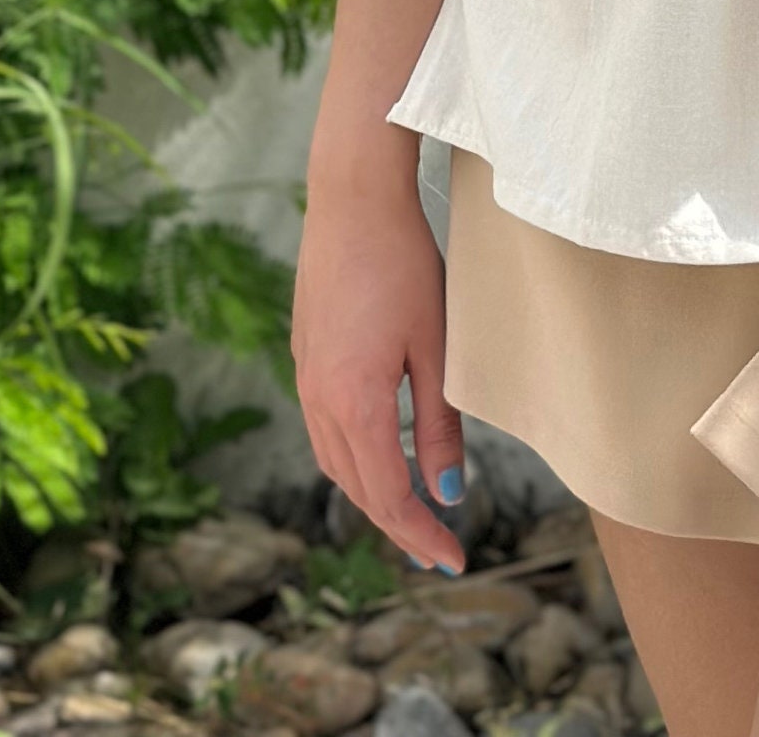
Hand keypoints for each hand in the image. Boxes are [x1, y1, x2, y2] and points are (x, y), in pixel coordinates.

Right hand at [292, 174, 467, 575]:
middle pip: (355, 488)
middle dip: (396, 524)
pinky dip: (352, 458)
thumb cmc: (402, 263)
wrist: (351, 199)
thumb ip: (438, 422)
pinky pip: (325, 430)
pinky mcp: (305, 356)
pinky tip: (376, 454)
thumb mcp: (435, 344)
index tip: (453, 559)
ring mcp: (305, 378)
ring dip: (370, 494)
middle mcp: (318, 400)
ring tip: (411, 511)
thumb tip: (446, 491)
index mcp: (353, 403)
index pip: (387, 496)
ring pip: (335, 462)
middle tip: (437, 548)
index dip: (419, 535)